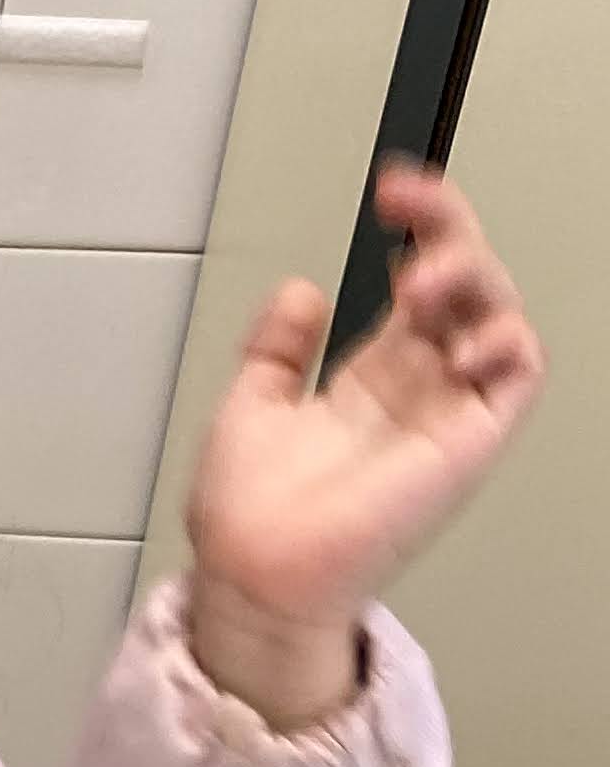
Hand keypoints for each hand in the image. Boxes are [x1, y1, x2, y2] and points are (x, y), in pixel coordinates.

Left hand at [185, 163, 543, 725]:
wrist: (249, 576)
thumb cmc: (246, 518)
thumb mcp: (250, 405)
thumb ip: (277, 347)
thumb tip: (300, 290)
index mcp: (372, 379)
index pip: (422, 282)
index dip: (422, 226)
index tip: (390, 191)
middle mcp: (417, 390)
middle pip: (469, 286)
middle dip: (452, 232)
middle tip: (414, 213)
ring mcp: (445, 414)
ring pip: (501, 317)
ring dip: (478, 277)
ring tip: (425, 278)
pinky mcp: (466, 444)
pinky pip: (520, 376)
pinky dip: (508, 339)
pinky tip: (463, 334)